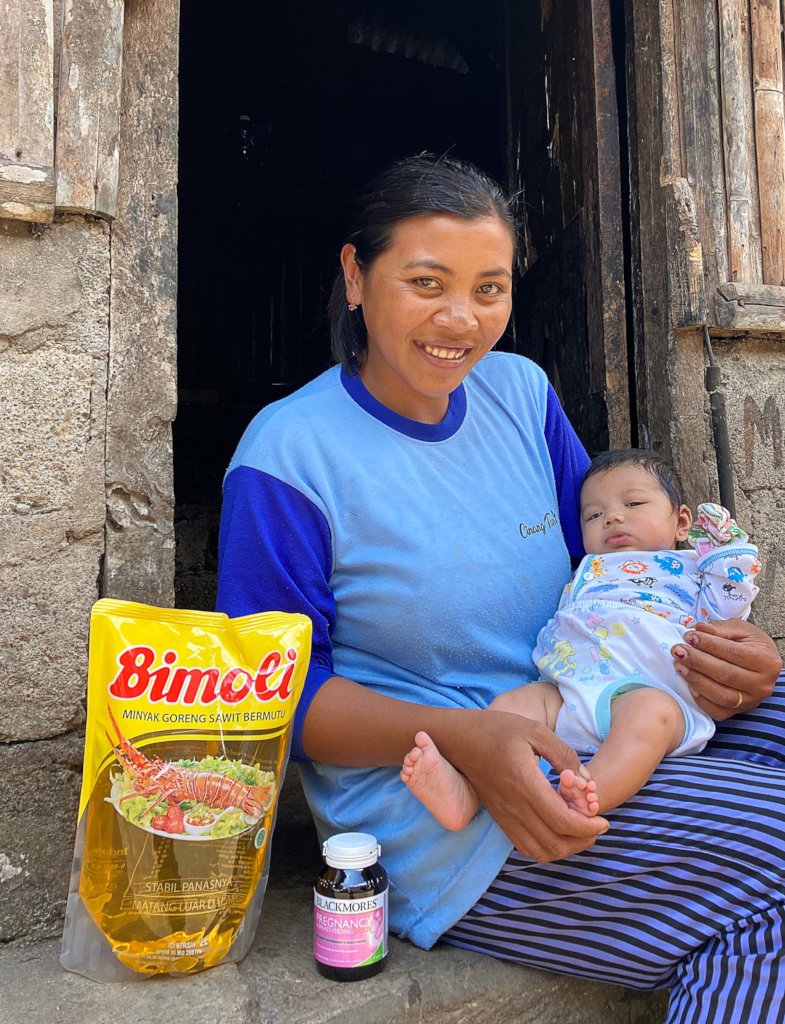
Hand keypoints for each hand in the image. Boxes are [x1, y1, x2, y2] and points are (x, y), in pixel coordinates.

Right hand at [448, 710, 608, 862]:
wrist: (458, 740)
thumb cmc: (497, 730)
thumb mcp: (535, 730)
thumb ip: (564, 755)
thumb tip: (585, 781)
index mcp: (524, 782)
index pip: (562, 821)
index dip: (589, 826)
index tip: (603, 819)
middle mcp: (513, 806)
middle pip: (555, 843)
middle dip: (583, 840)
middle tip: (595, 825)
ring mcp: (504, 816)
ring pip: (541, 851)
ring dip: (566, 847)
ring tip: (579, 829)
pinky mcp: (500, 819)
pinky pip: (525, 847)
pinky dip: (547, 846)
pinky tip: (556, 828)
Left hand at [672, 619, 781, 718]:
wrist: (759, 664)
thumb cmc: (748, 644)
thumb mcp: (740, 630)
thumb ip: (720, 629)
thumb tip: (699, 629)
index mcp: (766, 661)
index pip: (734, 653)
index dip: (709, 645)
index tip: (689, 636)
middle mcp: (761, 685)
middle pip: (726, 675)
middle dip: (697, 661)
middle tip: (677, 650)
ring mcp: (750, 702)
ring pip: (720, 695)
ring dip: (695, 679)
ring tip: (679, 665)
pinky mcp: (737, 713)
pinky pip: (715, 710)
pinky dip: (699, 697)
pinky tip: (688, 682)